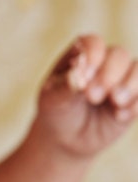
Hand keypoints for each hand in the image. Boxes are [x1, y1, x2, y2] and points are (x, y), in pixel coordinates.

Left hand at [37, 34, 137, 158]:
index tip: (84, 78)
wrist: (68, 138)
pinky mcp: (134, 97)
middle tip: (92, 97)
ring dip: (129, 85)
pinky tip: (120, 116)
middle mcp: (104, 61)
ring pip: (137, 68)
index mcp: (80, 54)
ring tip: (115, 102)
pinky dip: (137, 103)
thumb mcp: (53, 100)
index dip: (92, 56)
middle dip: (108, 75)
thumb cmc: (57, 111)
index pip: (93, 43)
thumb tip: (76, 75)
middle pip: (119, 54)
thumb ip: (64, 86)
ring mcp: (121, 78)